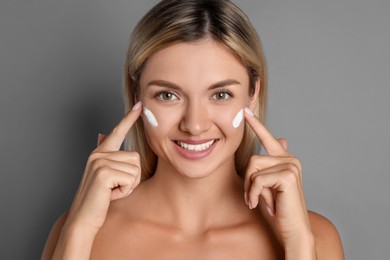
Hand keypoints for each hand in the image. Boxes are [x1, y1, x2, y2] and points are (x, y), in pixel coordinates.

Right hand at [64, 102, 142, 234]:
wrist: (84, 218)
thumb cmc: (99, 198)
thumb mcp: (105, 174)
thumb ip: (107, 155)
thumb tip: (103, 134)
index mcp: (100, 152)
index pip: (118, 131)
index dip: (129, 118)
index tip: (139, 104)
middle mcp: (99, 154)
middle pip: (136, 157)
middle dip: (132, 177)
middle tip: (115, 188)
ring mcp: (100, 161)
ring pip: (135, 168)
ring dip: (129, 185)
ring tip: (112, 191)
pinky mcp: (103, 172)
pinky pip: (130, 179)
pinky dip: (125, 191)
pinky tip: (110, 194)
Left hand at [243, 108, 312, 250]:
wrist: (292, 229)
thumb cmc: (279, 208)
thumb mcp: (269, 184)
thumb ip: (270, 164)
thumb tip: (283, 138)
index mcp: (286, 159)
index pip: (268, 139)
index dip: (256, 125)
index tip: (245, 111)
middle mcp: (290, 159)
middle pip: (252, 159)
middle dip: (247, 180)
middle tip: (251, 197)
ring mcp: (290, 166)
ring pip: (253, 168)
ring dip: (249, 188)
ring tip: (257, 200)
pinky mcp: (287, 175)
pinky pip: (257, 179)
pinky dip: (253, 193)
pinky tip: (259, 203)